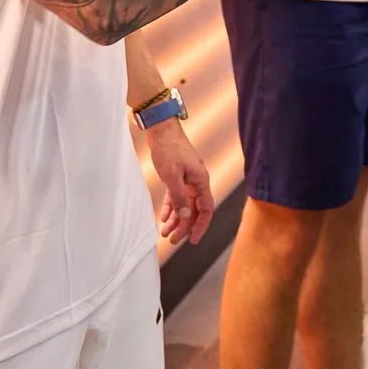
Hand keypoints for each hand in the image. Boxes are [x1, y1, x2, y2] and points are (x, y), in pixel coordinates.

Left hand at [146, 117, 213, 244]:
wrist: (161, 129)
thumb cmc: (168, 149)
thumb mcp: (172, 176)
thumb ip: (179, 197)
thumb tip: (185, 215)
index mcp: (200, 181)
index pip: (206, 209)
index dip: (201, 226)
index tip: (193, 240)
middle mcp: (197, 181)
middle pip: (194, 209)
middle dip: (184, 226)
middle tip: (172, 240)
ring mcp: (188, 179)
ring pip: (185, 204)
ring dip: (176, 219)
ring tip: (166, 232)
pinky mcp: (178, 175)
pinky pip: (177, 196)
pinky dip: (171, 207)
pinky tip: (164, 217)